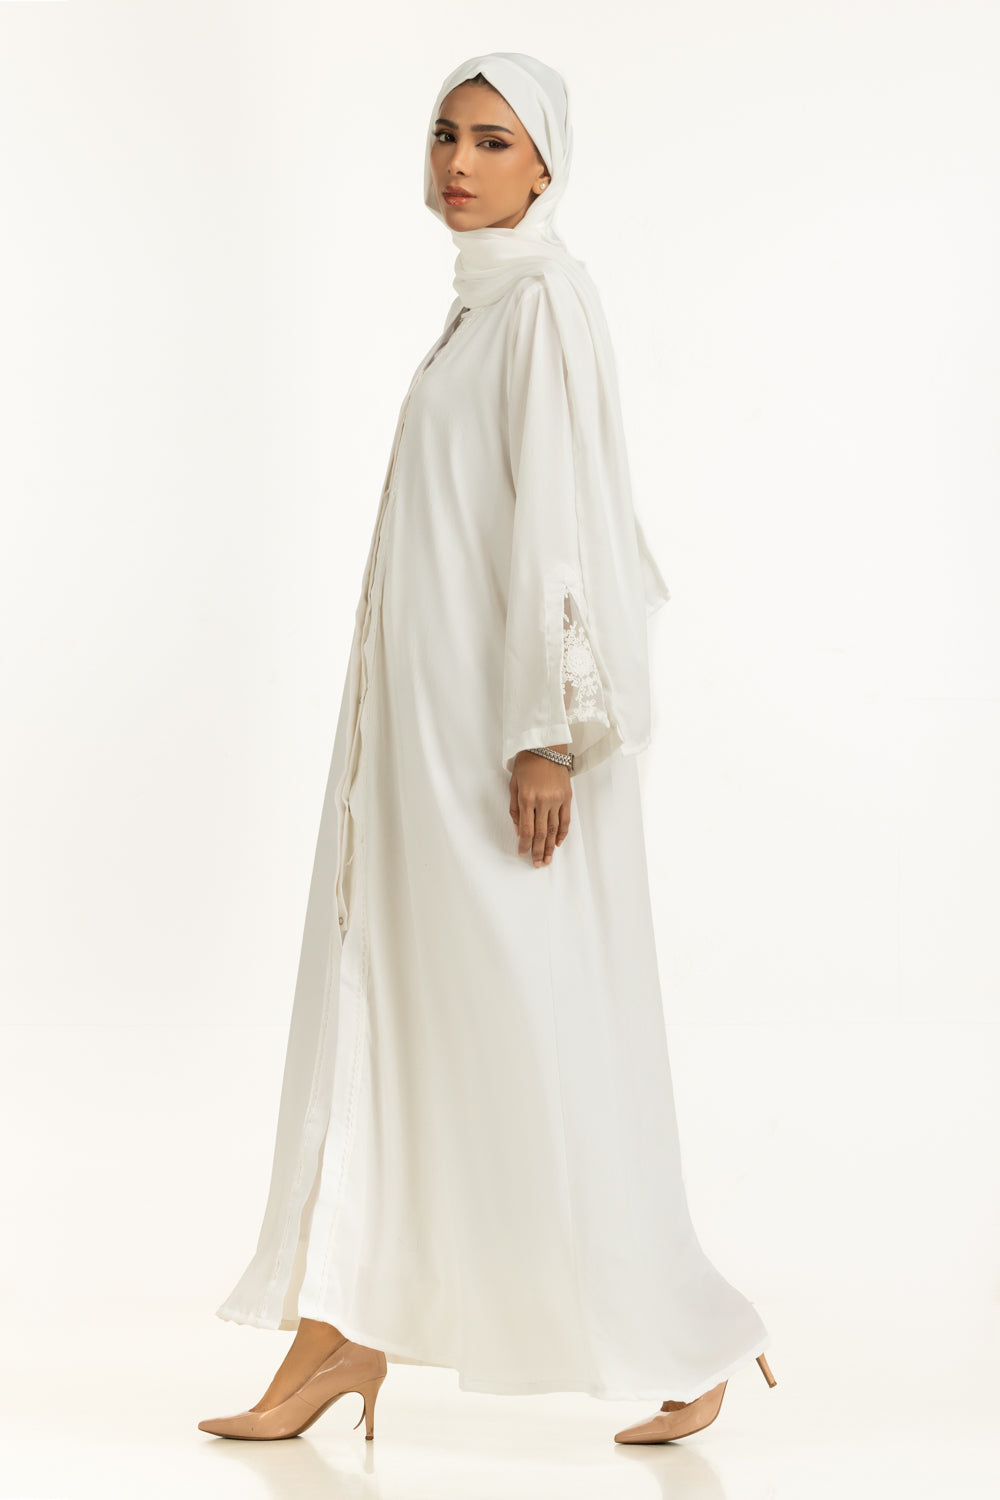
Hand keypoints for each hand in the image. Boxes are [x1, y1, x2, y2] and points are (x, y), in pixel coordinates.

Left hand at [509, 745, 571, 867]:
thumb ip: (514, 809)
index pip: (525, 828)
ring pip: (553, 829)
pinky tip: (557, 844)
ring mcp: (556, 799)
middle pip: (540, 833)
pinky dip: (562, 833)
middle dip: (537, 850)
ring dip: (549, 847)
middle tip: (537, 864)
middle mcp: (542, 801)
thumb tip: (518, 830)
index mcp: (527, 798)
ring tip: (547, 859)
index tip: (522, 854)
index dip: (524, 844)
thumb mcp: (513, 785)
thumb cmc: (526, 765)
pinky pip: (565, 820)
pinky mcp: (567, 797)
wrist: (545, 747)